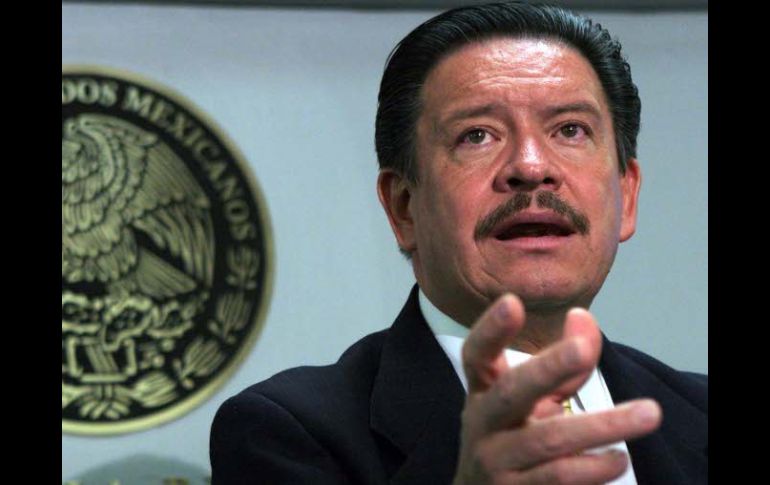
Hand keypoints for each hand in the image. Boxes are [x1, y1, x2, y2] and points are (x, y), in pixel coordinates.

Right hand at [453, 294, 661, 484]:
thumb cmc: (512, 436)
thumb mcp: (531, 400)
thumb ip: (562, 364)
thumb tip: (583, 316)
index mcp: (483, 391)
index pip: (478, 355)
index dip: (491, 330)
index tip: (512, 302)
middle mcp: (482, 423)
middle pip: (510, 393)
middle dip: (547, 369)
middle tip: (582, 349)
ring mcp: (496, 461)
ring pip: (548, 440)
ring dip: (600, 426)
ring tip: (647, 413)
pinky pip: (559, 478)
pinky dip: (593, 468)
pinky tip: (618, 458)